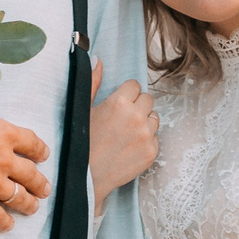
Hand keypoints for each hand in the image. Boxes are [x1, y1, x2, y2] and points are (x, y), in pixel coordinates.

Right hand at [0, 87, 49, 229]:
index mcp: (2, 133)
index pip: (31, 143)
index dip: (40, 150)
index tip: (43, 155)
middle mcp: (3, 159)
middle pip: (31, 174)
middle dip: (40, 183)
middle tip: (44, 188)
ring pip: (19, 197)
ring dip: (28, 204)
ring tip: (32, 207)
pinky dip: (4, 222)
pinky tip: (7, 225)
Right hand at [87, 64, 157, 200]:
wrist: (87, 178)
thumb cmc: (81, 142)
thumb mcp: (83, 109)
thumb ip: (93, 82)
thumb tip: (98, 60)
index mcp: (120, 102)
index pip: (135, 85)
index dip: (126, 95)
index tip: (117, 106)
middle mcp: (137, 116)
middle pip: (147, 99)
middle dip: (137, 107)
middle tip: (122, 121)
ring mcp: (147, 135)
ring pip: (154, 118)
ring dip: (144, 123)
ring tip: (126, 135)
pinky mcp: (152, 152)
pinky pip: (156, 138)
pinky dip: (146, 142)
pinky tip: (130, 148)